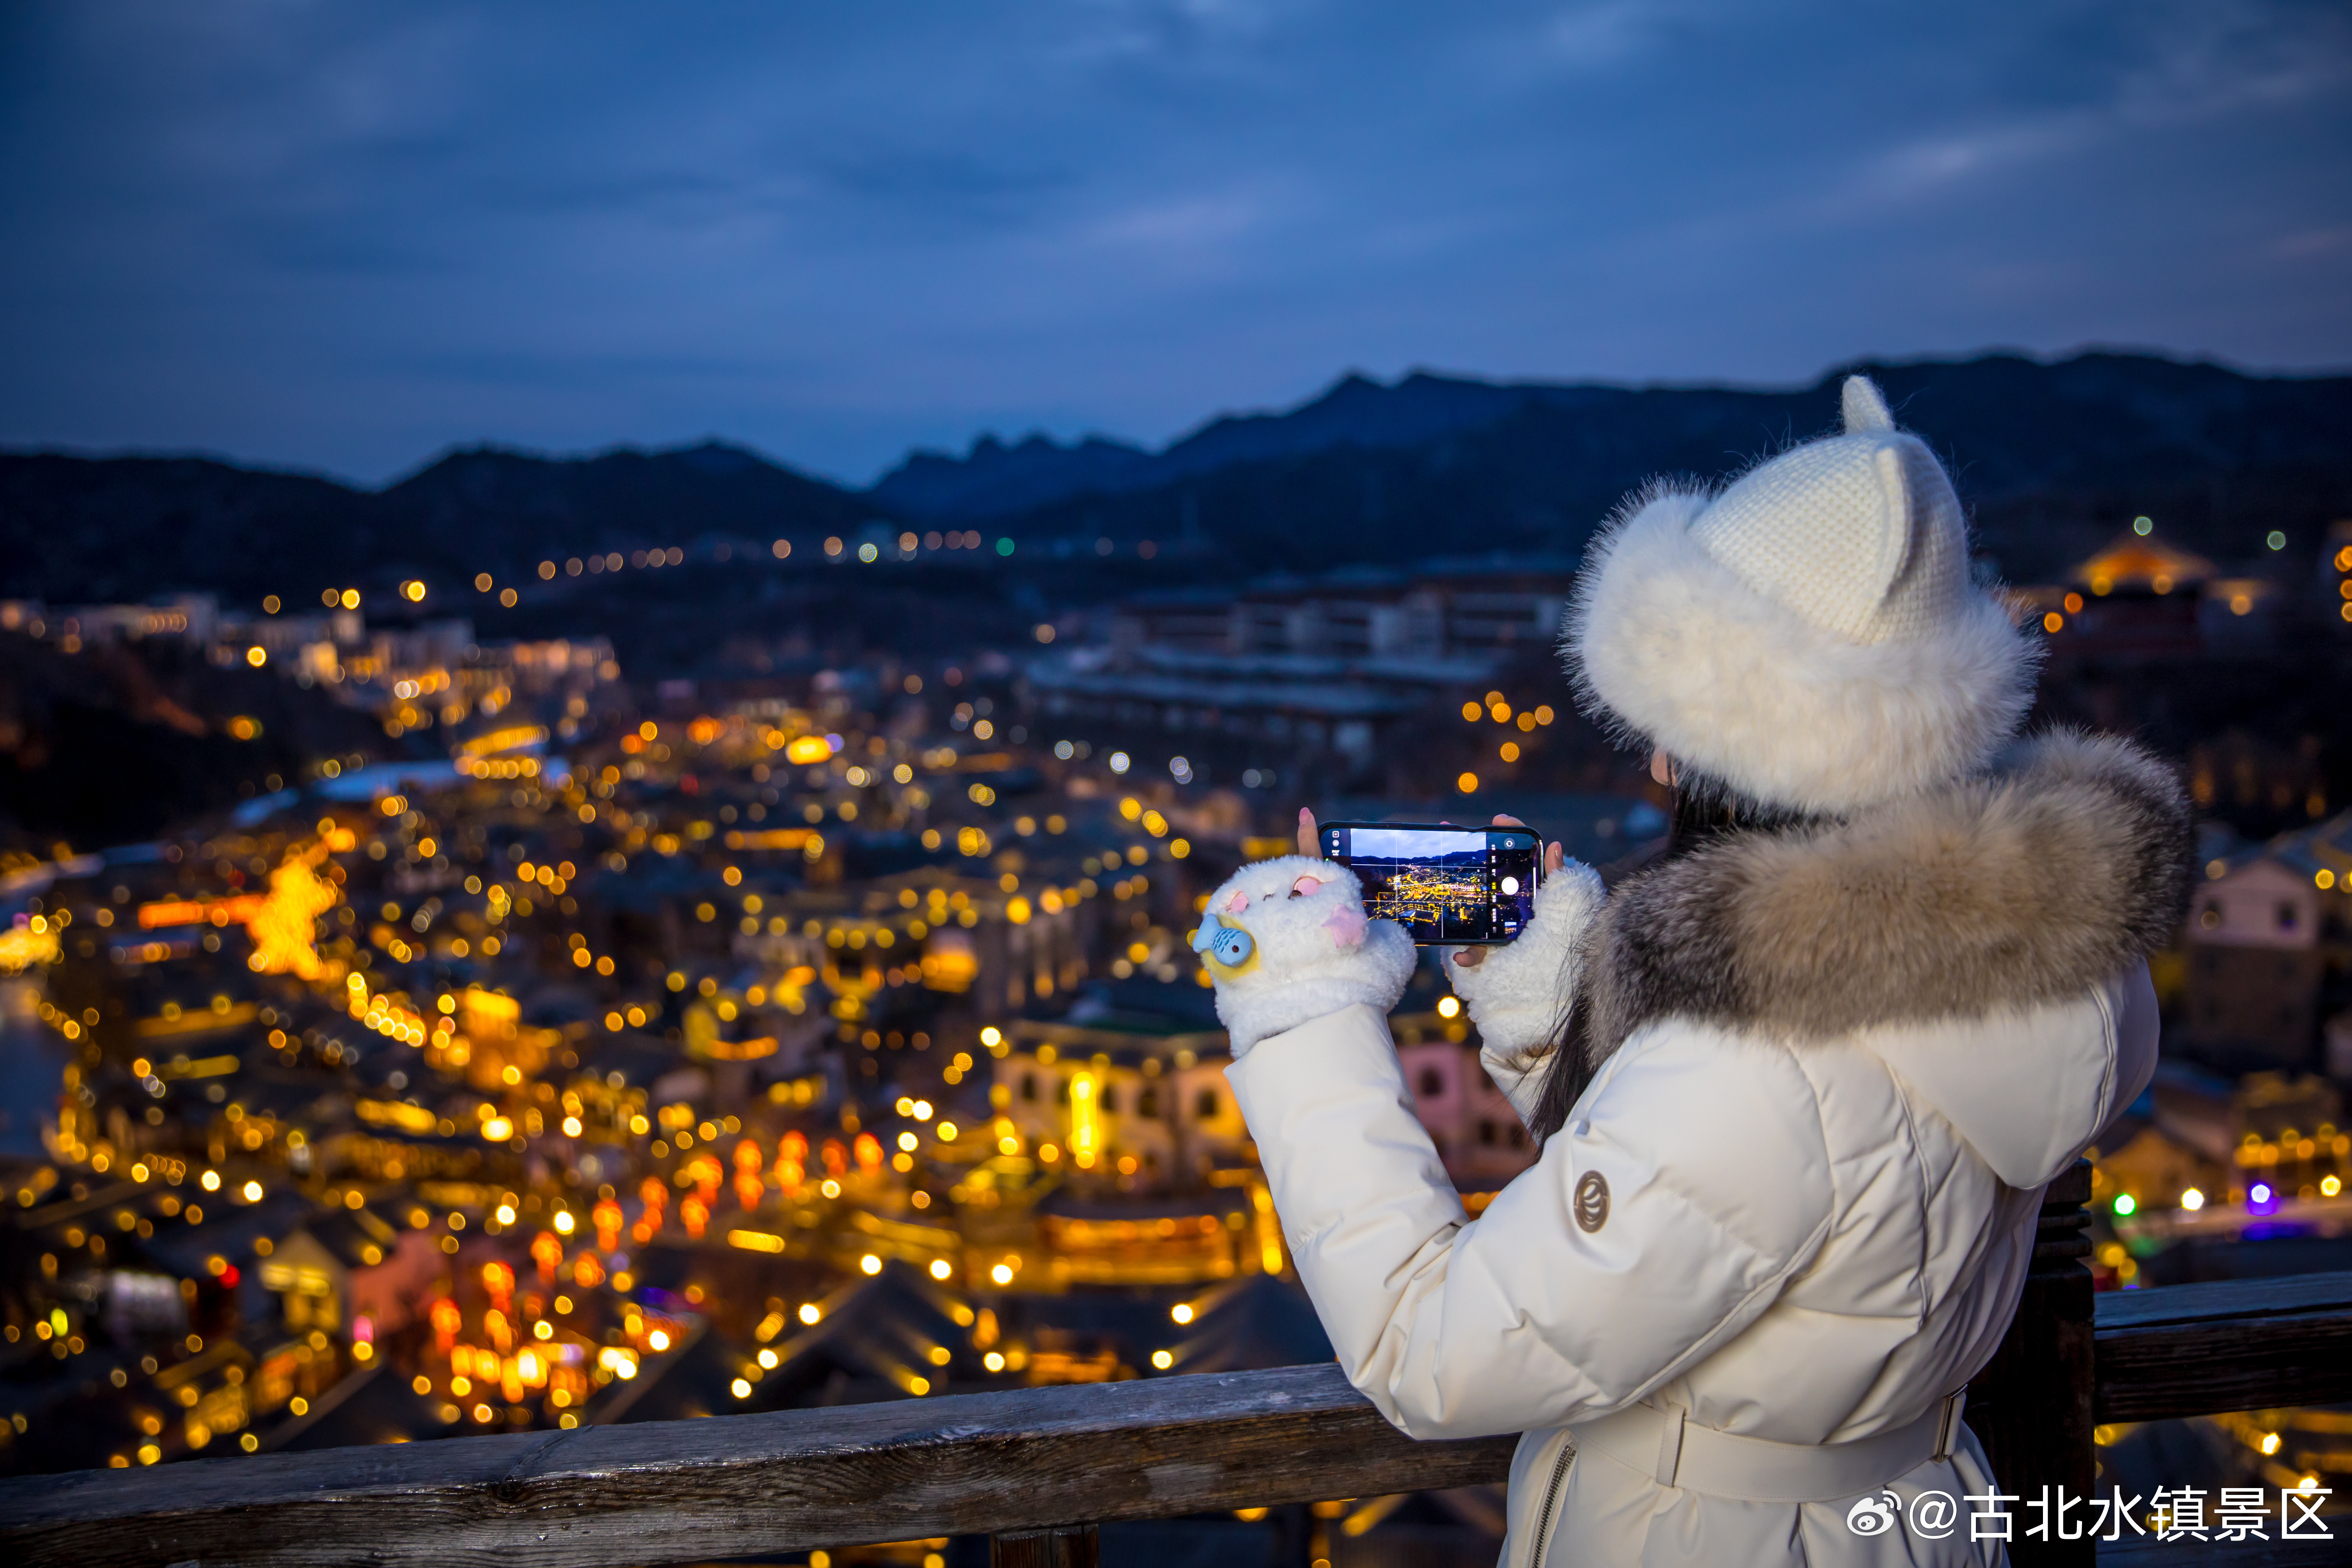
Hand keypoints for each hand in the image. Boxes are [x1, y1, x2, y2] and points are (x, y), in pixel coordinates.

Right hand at [1451, 816, 1565, 969]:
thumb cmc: (1566, 940)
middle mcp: (1513, 901)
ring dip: (1455, 896)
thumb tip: (1555, 846)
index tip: (1499, 819)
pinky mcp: (1491, 948)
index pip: (1523, 852)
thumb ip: (1559, 881)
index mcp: (1533, 888)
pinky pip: (1474, 947)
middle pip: (1490, 871)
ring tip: (1440, 878)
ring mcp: (1498, 923)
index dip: (1511, 832)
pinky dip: (1467, 953)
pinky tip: (1463, 958)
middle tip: (1453, 832)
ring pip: (1474, 903)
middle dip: (1470, 852)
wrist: (1561, 980)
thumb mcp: (1565, 908)